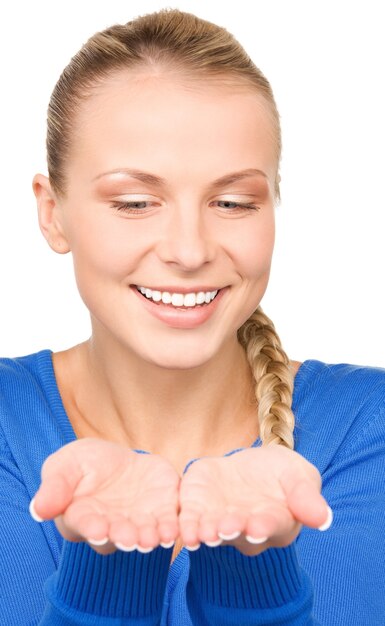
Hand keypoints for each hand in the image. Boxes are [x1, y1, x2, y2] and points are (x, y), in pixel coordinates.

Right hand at [31, 438, 179, 553]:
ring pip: (144, 534)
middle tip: (131, 539)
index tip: (99, 530)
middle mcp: (112, 526)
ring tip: (155, 537)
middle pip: (118, 536)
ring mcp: (138, 522)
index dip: (92, 528)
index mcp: (83, 517)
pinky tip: (174, 528)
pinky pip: (168, 522)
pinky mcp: (162, 511)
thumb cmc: (83, 465)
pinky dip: (171, 527)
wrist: (115, 459)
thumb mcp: (65, 465)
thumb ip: (55, 486)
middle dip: (125, 537)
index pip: (86, 525)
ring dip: (150, 537)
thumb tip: (38, 509)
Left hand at [178, 445, 330, 555]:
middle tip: (227, 529)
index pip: (270, 526)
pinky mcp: (197, 508)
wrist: (252, 467)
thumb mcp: (299, 475)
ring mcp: (219, 520)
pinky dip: (186, 526)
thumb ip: (306, 496)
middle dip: (232, 530)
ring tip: (204, 532)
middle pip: (239, 532)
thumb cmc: (282, 475)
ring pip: (212, 530)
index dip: (264, 527)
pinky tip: (182, 530)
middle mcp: (246, 529)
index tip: (258, 527)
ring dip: (207, 532)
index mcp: (275, 522)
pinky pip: (189, 520)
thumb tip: (323, 518)